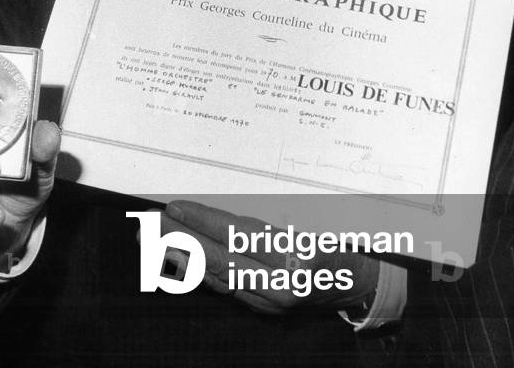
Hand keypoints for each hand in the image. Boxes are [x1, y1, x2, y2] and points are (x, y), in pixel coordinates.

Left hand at [158, 201, 378, 314]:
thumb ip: (268, 219)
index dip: (204, 220)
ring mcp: (273, 301)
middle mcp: (282, 284)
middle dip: (182, 239)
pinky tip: (181, 260)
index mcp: (296, 256)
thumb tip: (220, 207)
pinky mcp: (266, 308)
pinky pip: (227, 287)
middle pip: (221, 258)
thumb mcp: (313, 221)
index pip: (238, 235)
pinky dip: (202, 272)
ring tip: (155, 239)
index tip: (176, 205)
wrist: (361, 282)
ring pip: (218, 276)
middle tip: (152, 222)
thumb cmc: (340, 241)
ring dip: (183, 257)